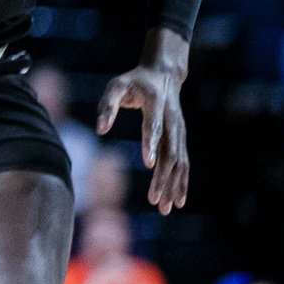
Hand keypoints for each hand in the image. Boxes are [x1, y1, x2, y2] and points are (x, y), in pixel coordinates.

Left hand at [97, 32, 188, 213]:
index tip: (148, 163)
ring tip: (165, 208)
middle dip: (163, 177)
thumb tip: (100, 129)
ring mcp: (179, 130)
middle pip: (170, 151)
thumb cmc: (133, 81)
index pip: (154, 125)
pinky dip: (182, 182)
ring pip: (179, 161)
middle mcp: (172, 119)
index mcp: (155, 103)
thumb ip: (107, 105)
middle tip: (154, 200)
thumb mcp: (116, 86)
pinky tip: (179, 200)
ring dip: (174, 185)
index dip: (152, 143)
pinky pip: (184, 162)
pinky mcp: (181, 138)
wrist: (163, 75)